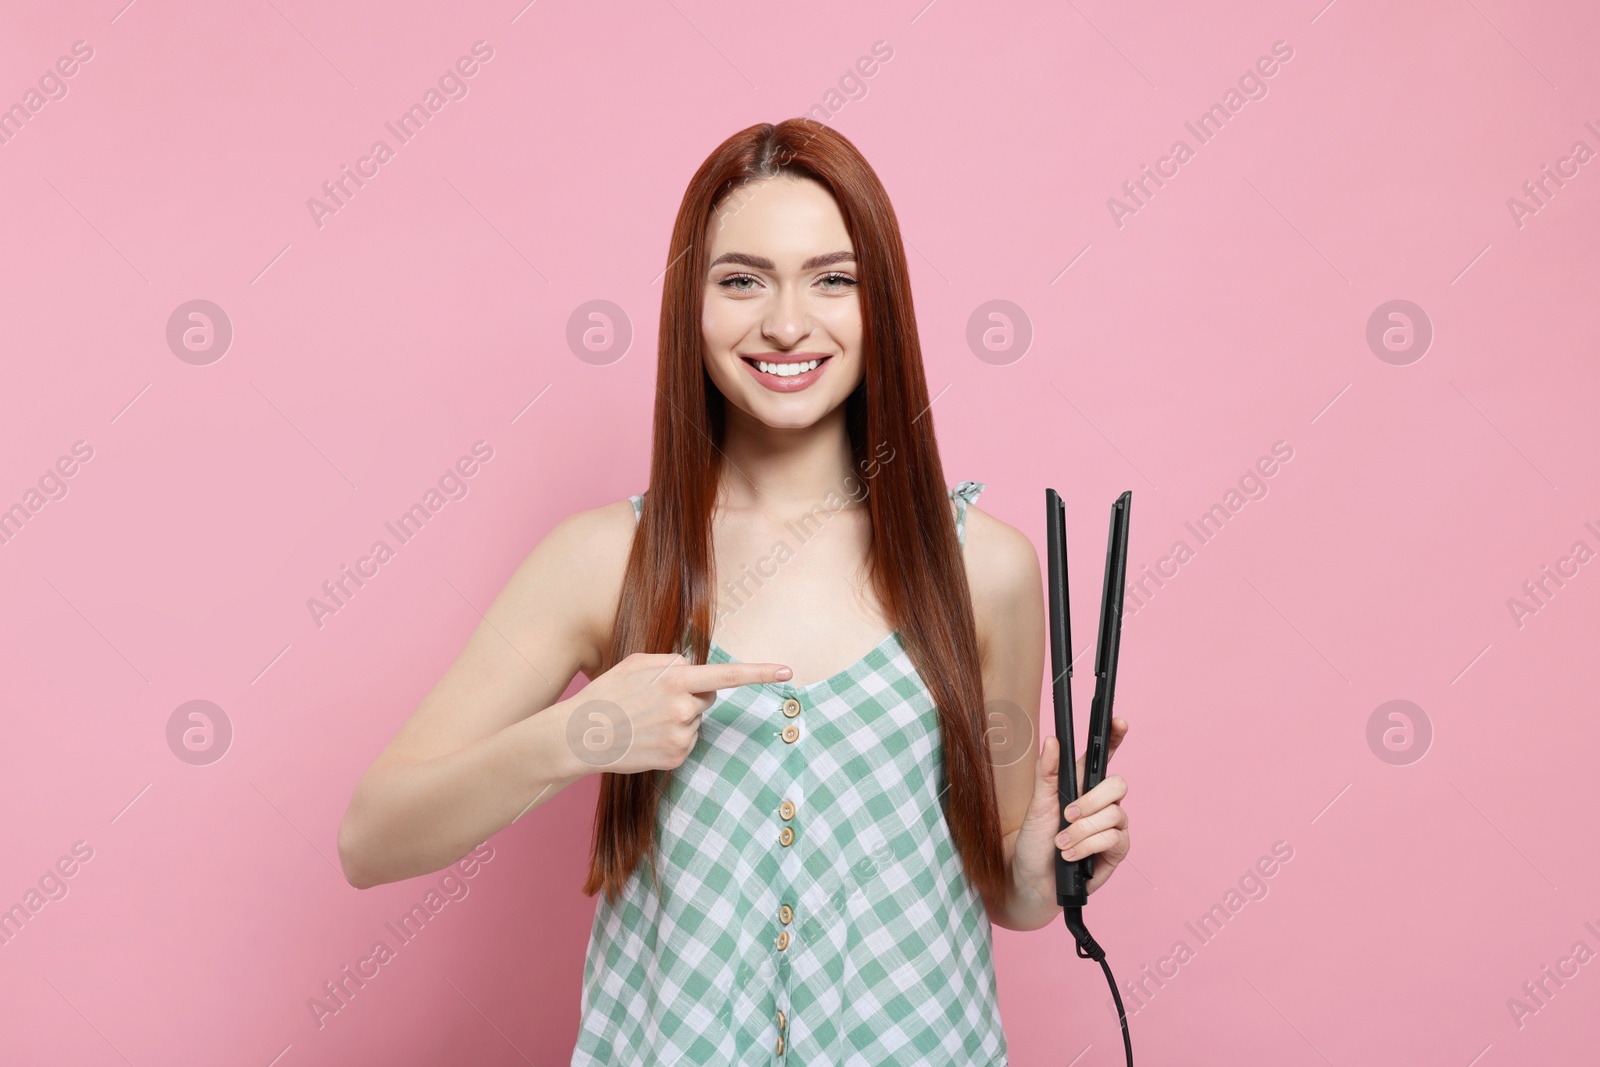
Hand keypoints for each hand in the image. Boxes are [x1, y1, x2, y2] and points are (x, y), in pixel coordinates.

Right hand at [559, 652, 790, 775]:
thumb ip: (670, 660)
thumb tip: (694, 668)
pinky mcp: (677, 758)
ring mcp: (681, 735)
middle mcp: (683, 707)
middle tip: (652, 700)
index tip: (788, 671)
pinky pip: (687, 741)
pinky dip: (671, 738)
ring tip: (643, 720)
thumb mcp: (635, 663)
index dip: (760, 672)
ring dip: (677, 718)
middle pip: (707, 696)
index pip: (727, 675)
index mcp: (675, 679)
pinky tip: (646, 737)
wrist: (579, 737)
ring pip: (695, 720)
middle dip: (690, 695)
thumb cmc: (606, 694)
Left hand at [1009, 717, 1130, 909]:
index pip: (1103, 756)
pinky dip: (1088, 846)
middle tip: (1067, 814)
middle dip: (1091, 800)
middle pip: (1117, 784)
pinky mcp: (1116, 850)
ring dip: (1083, 830)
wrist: (1032, 880)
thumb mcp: (1036, 805)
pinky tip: (1071, 855)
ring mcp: (1111, 826)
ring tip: (1061, 843)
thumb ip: (1046, 773)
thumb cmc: (1033, 841)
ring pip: (1114, 815)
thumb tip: (1053, 740)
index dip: (1115, 737)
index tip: (1119, 722)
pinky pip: (1114, 838)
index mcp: (1081, 785)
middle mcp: (1100, 803)